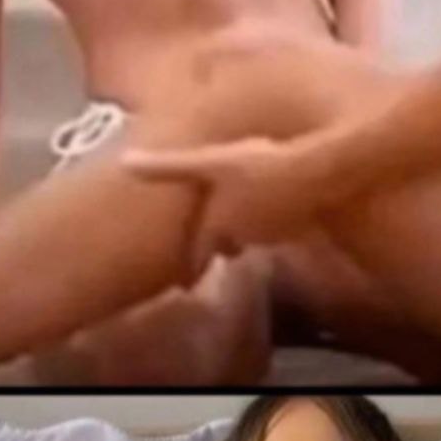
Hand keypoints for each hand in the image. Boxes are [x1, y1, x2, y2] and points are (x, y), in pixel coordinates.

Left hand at [121, 135, 332, 272]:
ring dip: (245, 231)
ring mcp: (274, 232)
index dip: (191, 265)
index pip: (199, 255)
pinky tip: (271, 201)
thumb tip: (124, 163)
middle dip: (218, 243)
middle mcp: (245, 236)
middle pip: (226, 245)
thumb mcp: (208, 160)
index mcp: (219, 225)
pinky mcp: (298, 222)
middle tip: (212, 239)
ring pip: (252, 236)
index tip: (185, 280)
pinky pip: (276, 225)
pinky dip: (268, 218)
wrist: (316, 171)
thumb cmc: (259, 165)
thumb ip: (167, 166)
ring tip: (240, 218)